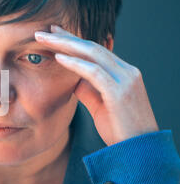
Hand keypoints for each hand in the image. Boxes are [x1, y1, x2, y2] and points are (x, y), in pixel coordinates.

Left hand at [35, 25, 158, 145]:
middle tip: (45, 30)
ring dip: (66, 45)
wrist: (138, 152)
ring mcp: (125, 80)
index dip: (74, 40)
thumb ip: (88, 90)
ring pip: (92, 54)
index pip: (96, 50)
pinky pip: (94, 72)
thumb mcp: (100, 106)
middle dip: (67, 37)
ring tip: (45, 39)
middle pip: (92, 47)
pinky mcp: (119, 93)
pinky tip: (58, 57)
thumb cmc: (120, 130)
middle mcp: (127, 72)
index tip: (55, 33)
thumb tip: (72, 79)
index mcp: (124, 73)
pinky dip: (75, 63)